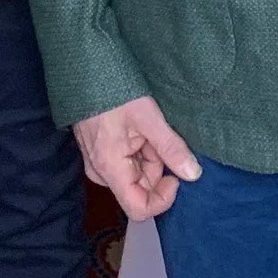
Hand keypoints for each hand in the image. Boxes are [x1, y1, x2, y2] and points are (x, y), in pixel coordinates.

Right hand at [74, 97, 200, 219]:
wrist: (84, 68)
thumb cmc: (113, 91)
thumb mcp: (149, 118)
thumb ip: (172, 149)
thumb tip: (194, 174)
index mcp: (110, 168)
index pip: (139, 209)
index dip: (163, 199)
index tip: (175, 176)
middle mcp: (101, 172)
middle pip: (140, 190)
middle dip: (158, 168)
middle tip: (159, 137)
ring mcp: (98, 164)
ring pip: (136, 176)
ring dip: (150, 157)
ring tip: (147, 128)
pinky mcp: (100, 154)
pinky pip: (126, 164)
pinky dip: (139, 150)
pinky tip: (138, 129)